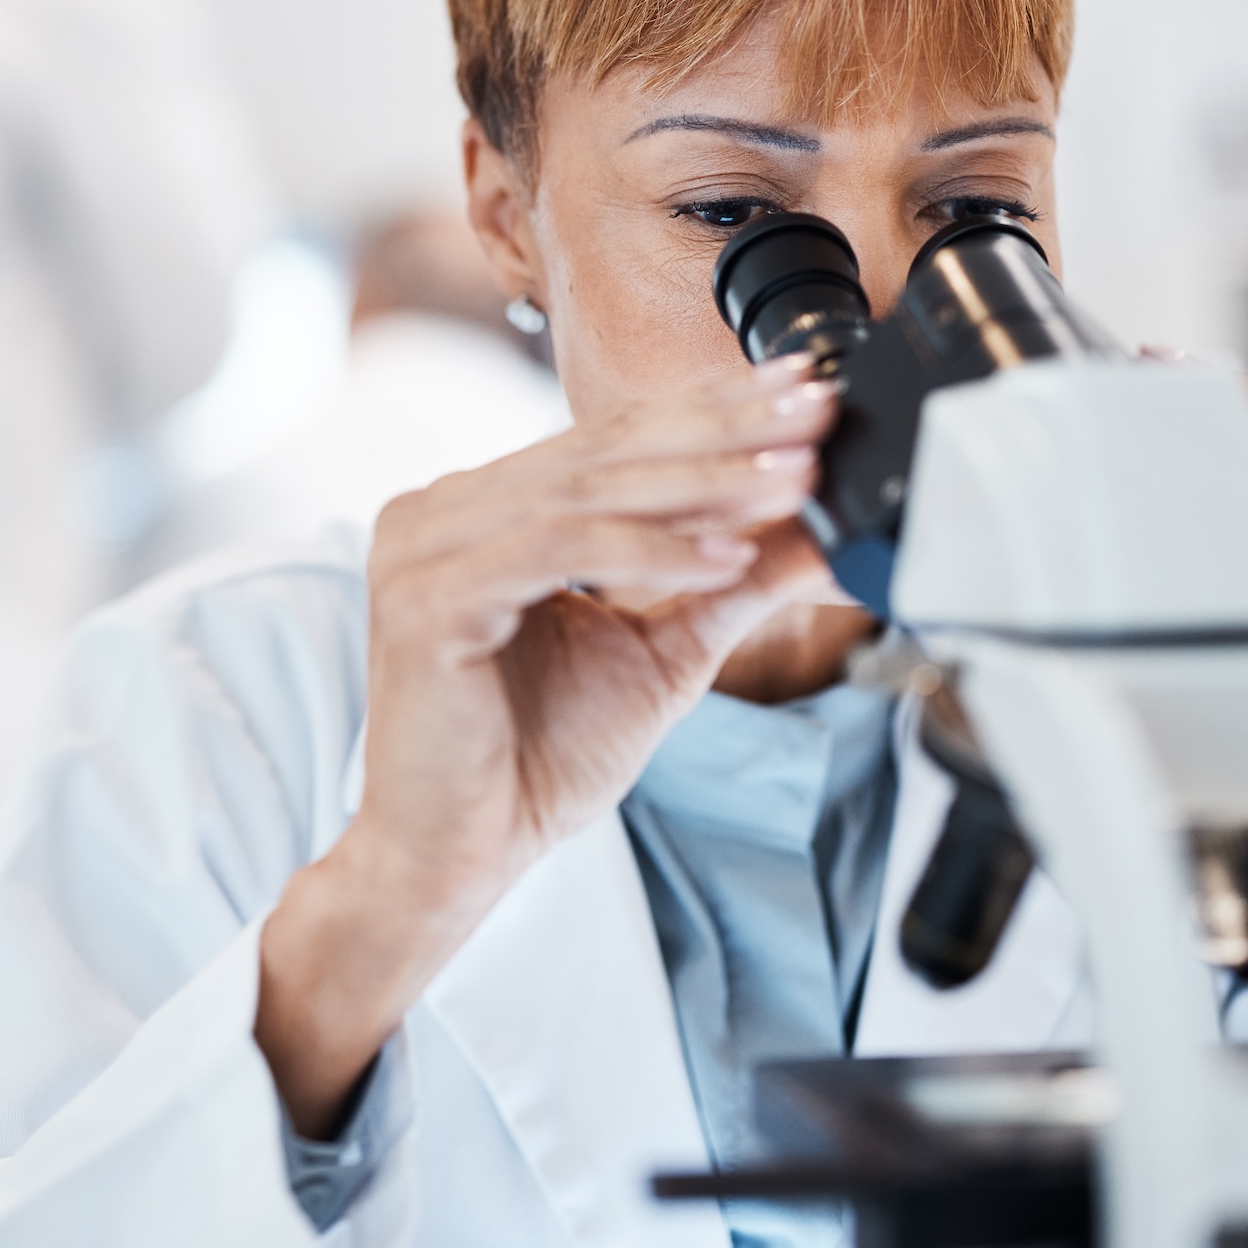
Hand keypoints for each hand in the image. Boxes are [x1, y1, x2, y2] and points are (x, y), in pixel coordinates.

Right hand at [257, 356, 839, 1131]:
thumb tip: (822, 529)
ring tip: (791, 479)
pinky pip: (559, 547)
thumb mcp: (661, 653)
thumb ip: (730, 582)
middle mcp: (442, 510)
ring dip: (703, 482)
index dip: (713, 410)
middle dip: (723, 430)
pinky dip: (650, 548)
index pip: (612, 440)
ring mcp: (424, 547)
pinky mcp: (426, 596)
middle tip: (813, 412)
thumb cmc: (537, 758)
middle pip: (606, 450)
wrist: (460, 857)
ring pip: (588, 490)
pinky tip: (726, 551)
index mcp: (484, 509)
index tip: (803, 390)